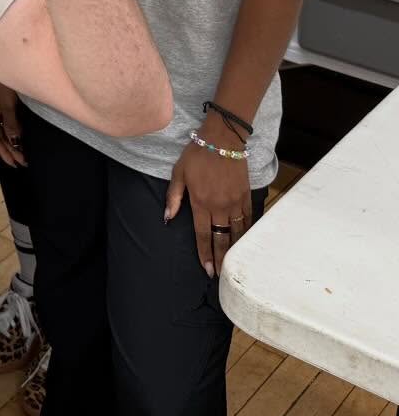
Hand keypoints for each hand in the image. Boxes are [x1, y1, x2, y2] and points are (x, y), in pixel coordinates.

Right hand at [0, 73, 25, 167]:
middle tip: (24, 161)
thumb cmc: (0, 83)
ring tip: (24, 150)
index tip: (16, 165)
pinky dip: (15, 127)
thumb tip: (15, 141)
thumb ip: (11, 123)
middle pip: (0, 135)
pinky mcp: (3, 98)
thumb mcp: (6, 105)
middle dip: (11, 149)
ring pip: (4, 127)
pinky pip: (8, 118)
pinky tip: (22, 129)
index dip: (5, 153)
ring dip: (13, 139)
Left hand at [164, 125, 252, 278]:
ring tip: (234, 264)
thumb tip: (167, 218)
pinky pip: (247, 219)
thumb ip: (173, 197)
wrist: (222, 140)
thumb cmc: (196, 155)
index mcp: (201, 202)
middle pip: (221, 238)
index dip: (205, 254)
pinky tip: (246, 242)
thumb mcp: (178, 173)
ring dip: (235, 249)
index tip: (208, 271)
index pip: (203, 235)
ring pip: (237, 232)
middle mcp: (219, 206)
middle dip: (221, 258)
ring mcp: (234, 202)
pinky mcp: (245, 196)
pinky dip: (246, 232)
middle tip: (221, 276)